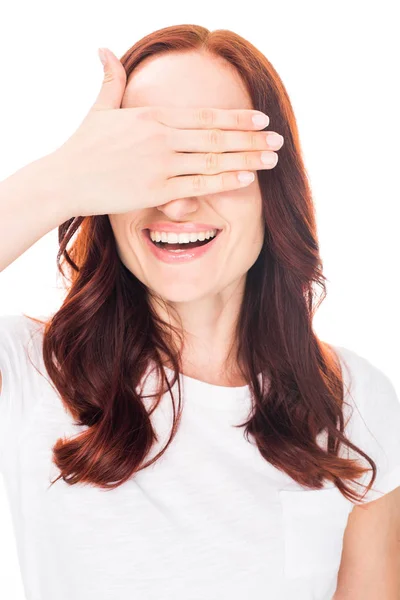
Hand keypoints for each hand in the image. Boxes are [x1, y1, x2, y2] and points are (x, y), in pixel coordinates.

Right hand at [50, 47, 283, 218]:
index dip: (236, 117)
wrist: (64, 179)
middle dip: (251, 138)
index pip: (205, 115)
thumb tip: (102, 49)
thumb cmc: (83, 146)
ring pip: (213, 159)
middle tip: (278, 141)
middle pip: (216, 136)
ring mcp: (161, 164)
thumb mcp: (100, 108)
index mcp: (153, 115)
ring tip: (271, 160)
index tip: (261, 119)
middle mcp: (162, 137)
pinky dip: (224, 180)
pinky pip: (198, 184)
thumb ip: (111, 80)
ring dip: (246, 159)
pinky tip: (246, 178)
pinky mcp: (156, 189)